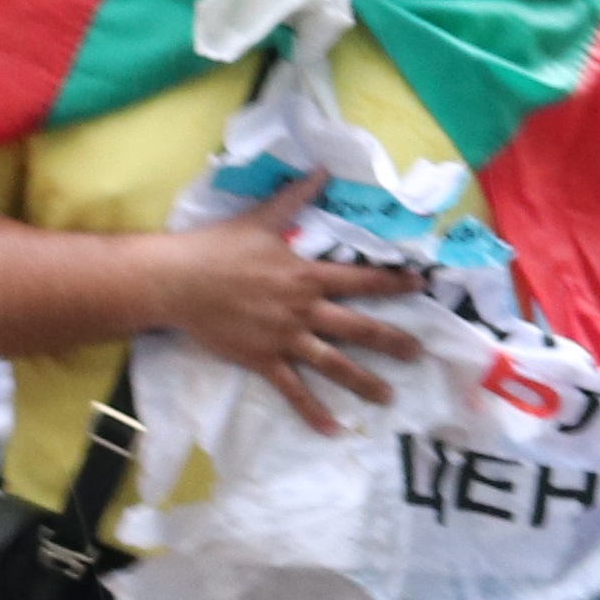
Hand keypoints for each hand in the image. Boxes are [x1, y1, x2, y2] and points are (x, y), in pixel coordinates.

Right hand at [150, 176, 423, 434]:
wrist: (176, 280)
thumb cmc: (217, 248)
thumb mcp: (260, 219)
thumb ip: (295, 198)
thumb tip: (321, 170)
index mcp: (306, 276)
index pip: (361, 280)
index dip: (394, 282)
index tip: (422, 285)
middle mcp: (303, 309)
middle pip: (360, 328)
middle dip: (393, 341)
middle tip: (419, 353)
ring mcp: (285, 338)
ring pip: (334, 364)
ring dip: (364, 382)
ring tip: (388, 398)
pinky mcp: (263, 359)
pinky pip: (293, 390)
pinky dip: (313, 412)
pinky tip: (333, 430)